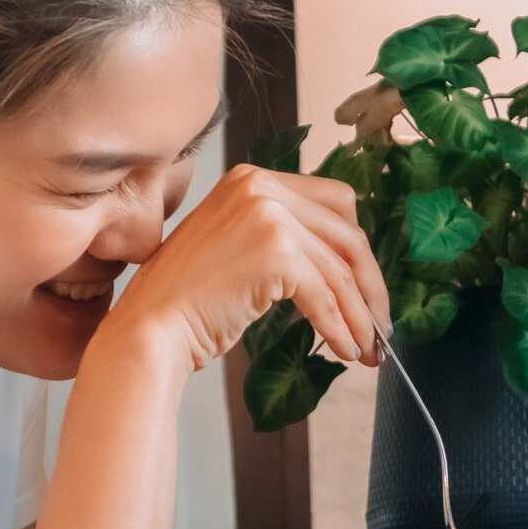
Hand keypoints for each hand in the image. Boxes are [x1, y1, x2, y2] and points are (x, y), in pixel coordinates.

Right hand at [110, 164, 388, 370]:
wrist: (150, 328)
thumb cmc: (187, 302)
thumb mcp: (236, 249)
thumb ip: (281, 238)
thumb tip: (344, 266)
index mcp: (252, 179)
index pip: (333, 203)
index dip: (355, 250)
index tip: (365, 288)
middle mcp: (260, 186)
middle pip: (346, 232)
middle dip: (368, 284)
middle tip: (378, 324)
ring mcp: (267, 215)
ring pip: (340, 269)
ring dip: (359, 314)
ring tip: (365, 349)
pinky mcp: (274, 252)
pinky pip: (325, 294)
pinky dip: (340, 326)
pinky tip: (343, 349)